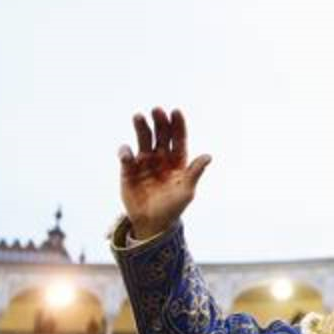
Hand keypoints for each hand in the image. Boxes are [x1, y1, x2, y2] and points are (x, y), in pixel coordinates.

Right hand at [118, 107, 211, 238]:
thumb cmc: (173, 207)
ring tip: (139, 116)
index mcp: (177, 161)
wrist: (152, 223)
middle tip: (157, 110)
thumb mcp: (187, 191)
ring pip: (143, 140)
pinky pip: (126, 156)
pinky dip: (125, 152)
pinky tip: (128, 153)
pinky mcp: (128, 170)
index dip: (178, 125)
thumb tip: (208, 156)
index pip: (178, 139)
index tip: (176, 112)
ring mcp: (144, 162)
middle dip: (160, 122)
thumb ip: (195, 172)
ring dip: (141, 127)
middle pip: (161, 135)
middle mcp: (161, 157)